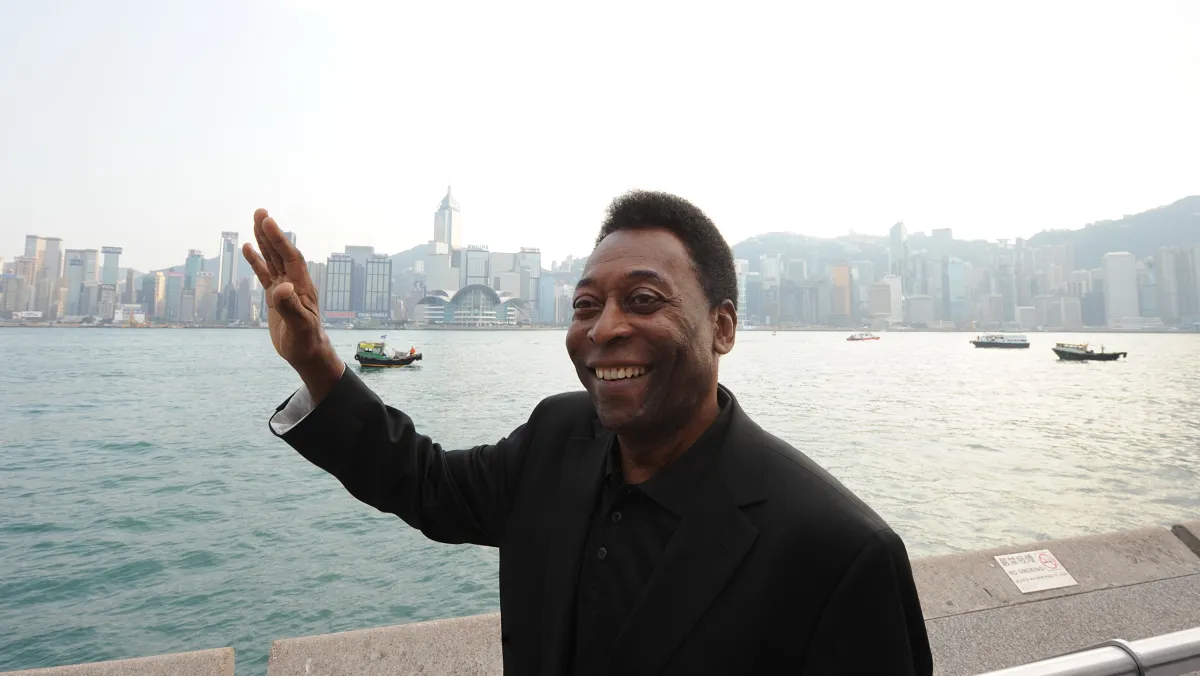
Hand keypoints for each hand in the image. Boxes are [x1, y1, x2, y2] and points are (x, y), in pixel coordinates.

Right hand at [242, 209, 343, 401]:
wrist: (307, 353)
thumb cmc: (307, 341)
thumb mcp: (300, 326)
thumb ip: (291, 307)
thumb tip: (282, 287)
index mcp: (302, 286)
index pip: (289, 257)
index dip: (279, 239)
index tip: (268, 221)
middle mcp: (294, 282)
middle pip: (281, 252)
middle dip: (270, 232)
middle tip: (260, 212)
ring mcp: (285, 288)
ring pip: (273, 259)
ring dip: (264, 241)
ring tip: (256, 221)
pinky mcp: (276, 296)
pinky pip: (265, 273)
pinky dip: (256, 260)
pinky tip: (248, 248)